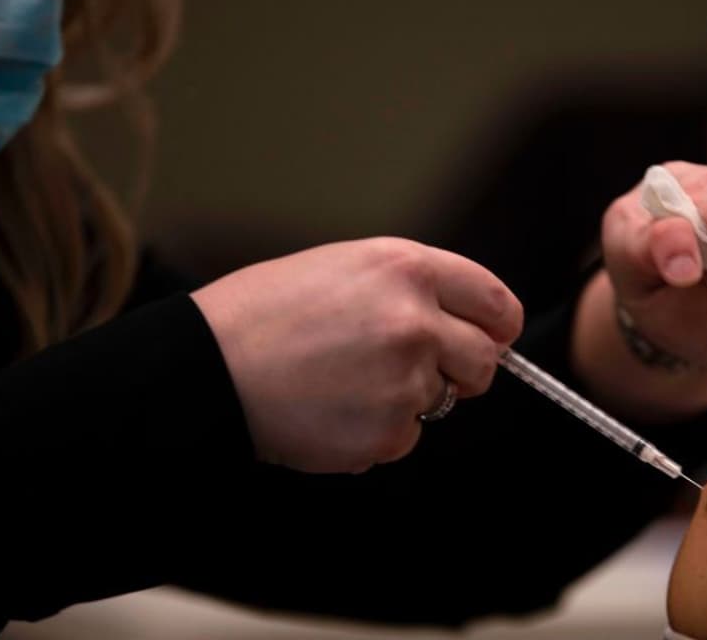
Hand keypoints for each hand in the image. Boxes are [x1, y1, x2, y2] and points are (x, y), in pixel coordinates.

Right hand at [191, 238, 522, 473]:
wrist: (207, 367)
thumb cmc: (264, 313)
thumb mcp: (345, 267)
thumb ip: (409, 288)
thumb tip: (461, 321)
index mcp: (408, 268)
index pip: (495, 301)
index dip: (499, 325)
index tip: (494, 337)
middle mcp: (416, 322)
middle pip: (485, 360)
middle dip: (463, 370)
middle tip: (415, 371)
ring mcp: (405, 380)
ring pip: (440, 402)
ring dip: (406, 401)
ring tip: (344, 383)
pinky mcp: (386, 431)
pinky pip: (404, 439)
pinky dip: (375, 433)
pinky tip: (330, 411)